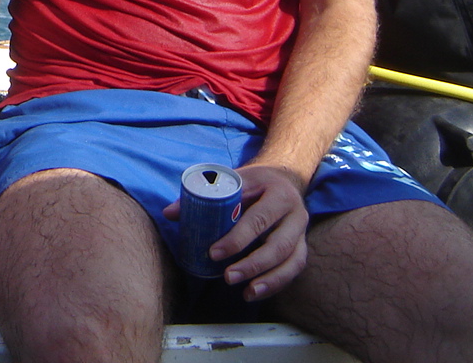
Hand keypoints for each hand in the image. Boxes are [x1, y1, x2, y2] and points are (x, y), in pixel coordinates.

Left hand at [164, 164, 308, 300]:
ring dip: (269, 280)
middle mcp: (296, 214)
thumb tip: (170, 214)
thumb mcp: (232, 180)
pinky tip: (255, 293)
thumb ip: (203, 195)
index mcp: (278, 193)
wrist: (285, 179)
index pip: (258, 219)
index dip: (237, 239)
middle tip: (228, 277)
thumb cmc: (253, 182)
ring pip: (291, 260)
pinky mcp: (302, 246)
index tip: (214, 253)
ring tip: (246, 292)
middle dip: (253, 264)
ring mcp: (302, 232)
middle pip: (279, 244)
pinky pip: (294, 269)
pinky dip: (277, 284)